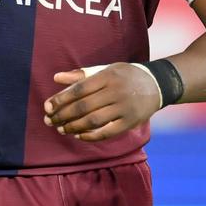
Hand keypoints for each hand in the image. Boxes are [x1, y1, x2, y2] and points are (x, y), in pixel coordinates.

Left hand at [43, 63, 160, 141]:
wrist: (157, 84)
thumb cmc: (125, 76)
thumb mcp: (105, 69)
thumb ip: (80, 75)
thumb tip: (56, 78)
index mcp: (108, 75)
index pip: (79, 89)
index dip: (61, 99)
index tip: (47, 107)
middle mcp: (116, 91)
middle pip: (84, 106)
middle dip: (63, 115)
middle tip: (50, 121)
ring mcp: (124, 107)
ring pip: (93, 120)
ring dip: (74, 127)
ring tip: (62, 129)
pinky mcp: (130, 121)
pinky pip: (107, 132)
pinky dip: (91, 136)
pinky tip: (79, 136)